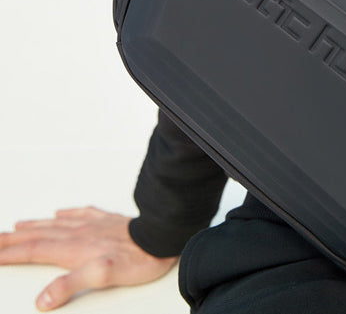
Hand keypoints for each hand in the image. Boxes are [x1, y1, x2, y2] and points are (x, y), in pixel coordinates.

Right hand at [0, 206, 177, 310]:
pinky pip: (81, 214)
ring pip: (56, 224)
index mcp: (74, 248)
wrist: (162, 237)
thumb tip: (43, 299)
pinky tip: (61, 213)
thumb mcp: (102, 276)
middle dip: (14, 239)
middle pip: (39, 236)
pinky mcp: (108, 220)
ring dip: (34, 226)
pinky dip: (66, 214)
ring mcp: (94, 225)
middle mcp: (80, 233)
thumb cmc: (137, 259)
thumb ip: (70, 285)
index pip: (33, 251)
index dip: (10, 253)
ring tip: (18, 226)